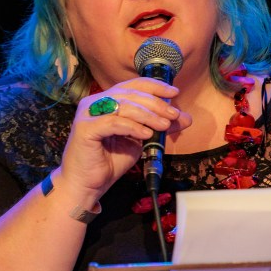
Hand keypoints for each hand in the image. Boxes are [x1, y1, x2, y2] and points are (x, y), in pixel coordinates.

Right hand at [58, 76, 191, 204]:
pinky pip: (114, 123)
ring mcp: (88, 114)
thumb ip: (158, 127)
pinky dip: (133, 127)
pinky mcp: (85, 129)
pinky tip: (145, 134)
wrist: (86, 184)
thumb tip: (185, 117)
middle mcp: (94, 103)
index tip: (174, 92)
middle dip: (156, 103)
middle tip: (173, 114)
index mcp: (106, 101)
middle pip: (130, 94)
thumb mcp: (139, 141)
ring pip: (124, 106)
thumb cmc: (109, 162)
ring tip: (163, 126)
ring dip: (148, 115)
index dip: (155, 86)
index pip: (133, 86)